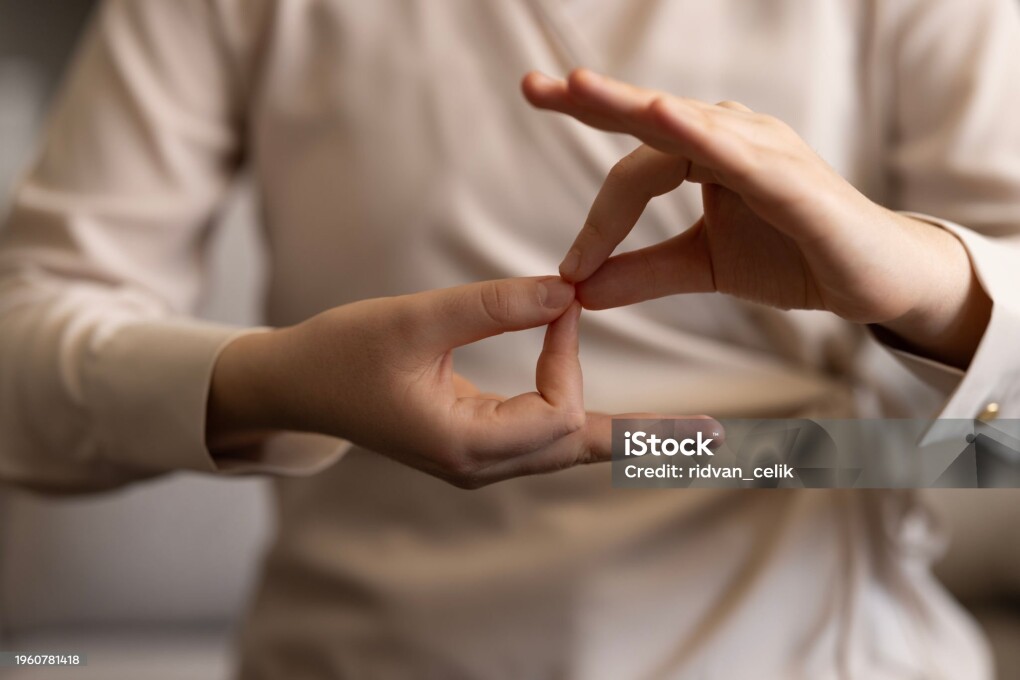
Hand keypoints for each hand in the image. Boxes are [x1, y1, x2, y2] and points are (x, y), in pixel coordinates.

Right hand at [207, 276, 709, 486]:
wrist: (295, 386)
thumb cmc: (342, 352)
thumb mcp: (416, 319)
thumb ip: (494, 305)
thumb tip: (569, 288)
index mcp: (463, 446)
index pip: (556, 415)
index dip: (569, 355)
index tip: (561, 301)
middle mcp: (477, 466)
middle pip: (577, 451)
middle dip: (643, 438)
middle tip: (719, 438)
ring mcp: (474, 462)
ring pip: (562, 450)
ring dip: (616, 433)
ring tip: (688, 438)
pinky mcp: (471, 446)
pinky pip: (540, 439)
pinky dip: (575, 418)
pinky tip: (616, 422)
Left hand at [522, 69, 990, 367]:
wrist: (869, 281)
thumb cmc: (792, 257)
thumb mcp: (703, 267)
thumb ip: (643, 273)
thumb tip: (578, 290)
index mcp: (704, 154)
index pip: (634, 169)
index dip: (597, 219)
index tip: (569, 269)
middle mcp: (729, 138)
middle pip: (649, 118)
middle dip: (590, 101)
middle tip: (533, 86)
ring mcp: (763, 149)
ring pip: (686, 124)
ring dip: (630, 105)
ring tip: (579, 87)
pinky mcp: (793, 177)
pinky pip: (741, 153)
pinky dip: (702, 136)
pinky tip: (663, 118)